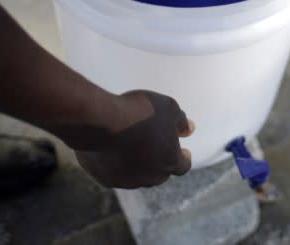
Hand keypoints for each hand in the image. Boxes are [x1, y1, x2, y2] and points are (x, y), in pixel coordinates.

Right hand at [75, 90, 193, 188]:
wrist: (101, 122)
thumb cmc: (139, 112)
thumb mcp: (168, 107)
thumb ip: (181, 121)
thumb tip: (189, 129)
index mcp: (169, 161)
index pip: (183, 166)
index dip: (183, 158)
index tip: (183, 152)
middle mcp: (150, 177)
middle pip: (160, 173)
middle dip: (161, 161)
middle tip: (157, 146)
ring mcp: (127, 181)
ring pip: (138, 176)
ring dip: (139, 165)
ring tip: (134, 146)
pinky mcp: (106, 179)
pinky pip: (116, 175)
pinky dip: (118, 165)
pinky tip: (114, 150)